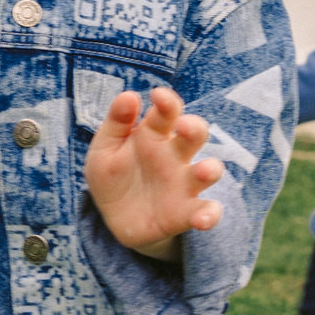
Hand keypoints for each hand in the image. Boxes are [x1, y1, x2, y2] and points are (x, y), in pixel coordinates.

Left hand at [85, 87, 225, 260]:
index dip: (167, 102)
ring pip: (209, 170)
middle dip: (195, 128)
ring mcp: (184, 183)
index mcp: (154, 134)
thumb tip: (130, 95)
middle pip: (195, 134)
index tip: (158, 95)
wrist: (113, 219)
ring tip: (204, 171)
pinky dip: (209, 215)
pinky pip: (206, 211)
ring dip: (210, 169)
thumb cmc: (112, 176)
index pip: (167, 112)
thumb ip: (116, 123)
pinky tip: (203, 220)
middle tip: (184, 126)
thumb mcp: (104, 149)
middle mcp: (175, 155)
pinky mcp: (186, 212)